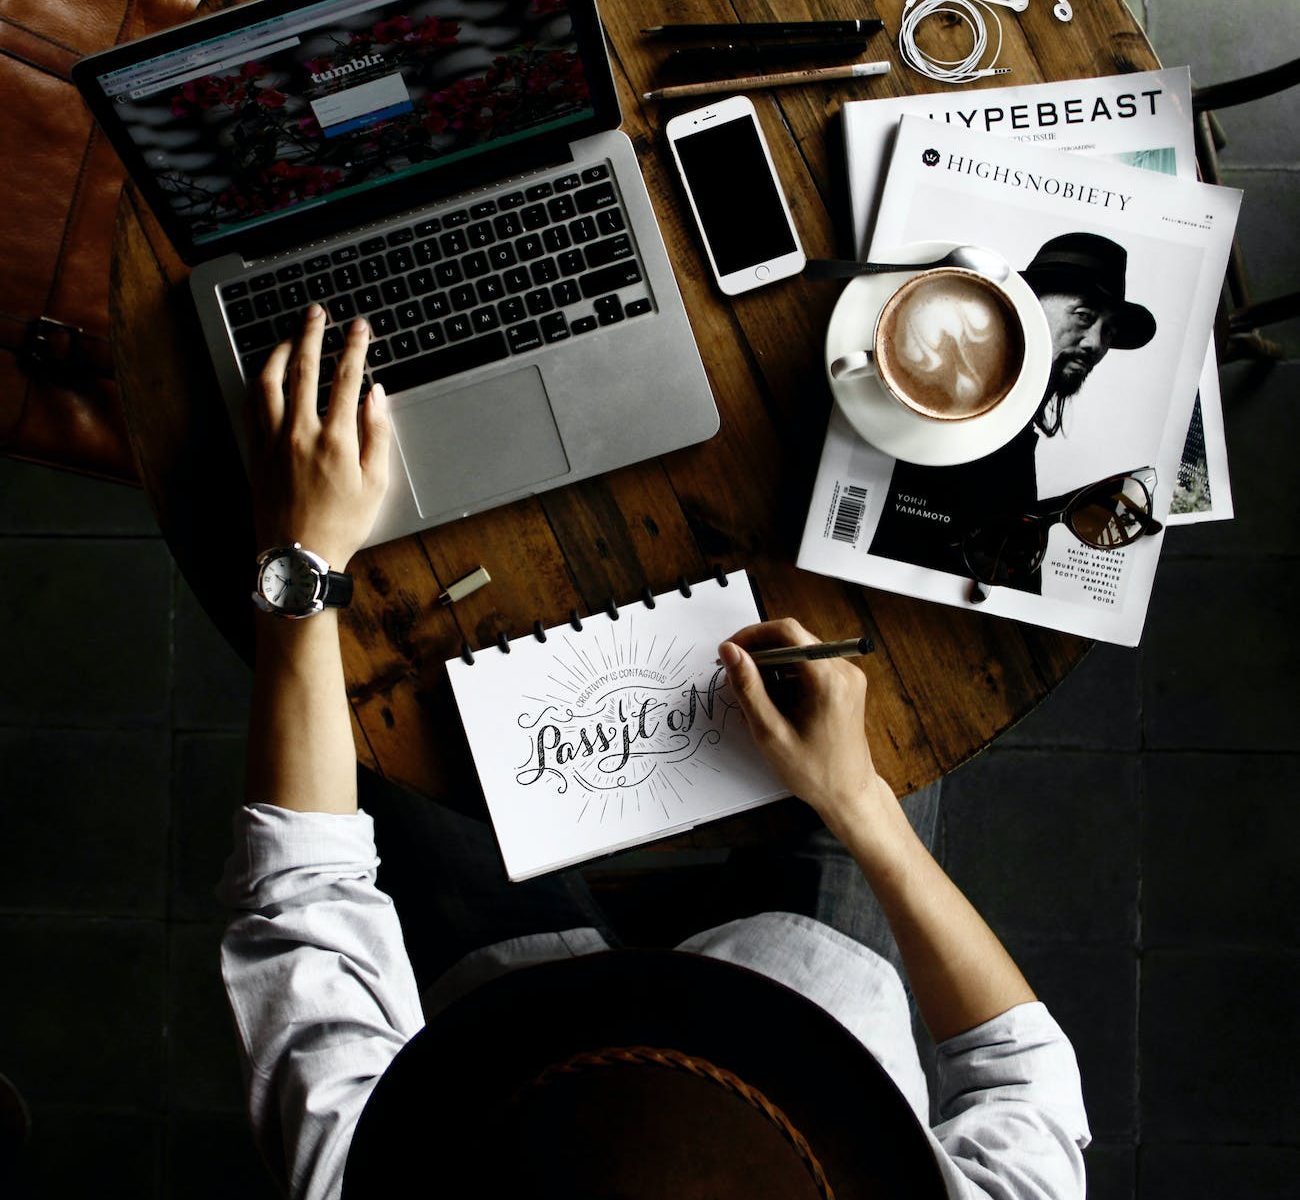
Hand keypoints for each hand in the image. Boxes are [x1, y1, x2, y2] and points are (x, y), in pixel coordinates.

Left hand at [249, 306, 390, 569]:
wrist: (299, 557)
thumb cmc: (342, 525)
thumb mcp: (376, 484)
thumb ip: (378, 434)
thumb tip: (376, 395)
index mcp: (336, 439)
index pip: (345, 378)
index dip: (354, 347)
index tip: (359, 327)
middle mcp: (300, 432)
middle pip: (304, 369)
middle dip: (312, 334)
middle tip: (317, 312)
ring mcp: (273, 440)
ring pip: (270, 381)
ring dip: (280, 352)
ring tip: (290, 336)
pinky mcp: (255, 452)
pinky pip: (252, 406)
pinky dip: (260, 382)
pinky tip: (266, 374)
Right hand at [719, 618, 895, 838]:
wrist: (849, 794)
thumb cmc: (812, 772)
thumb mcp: (771, 733)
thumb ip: (748, 688)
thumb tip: (729, 651)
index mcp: (828, 680)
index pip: (787, 632)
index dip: (753, 635)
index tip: (730, 653)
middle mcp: (844, 670)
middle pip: (794, 639)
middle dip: (760, 653)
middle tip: (736, 677)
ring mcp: (848, 676)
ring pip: (800, 651)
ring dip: (773, 666)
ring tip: (757, 699)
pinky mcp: (846, 684)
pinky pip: (810, 665)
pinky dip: (788, 676)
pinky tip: (776, 704)